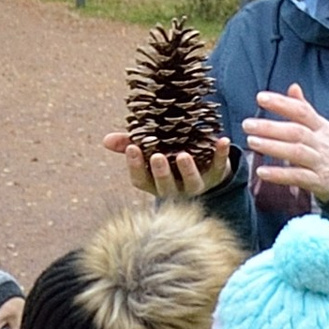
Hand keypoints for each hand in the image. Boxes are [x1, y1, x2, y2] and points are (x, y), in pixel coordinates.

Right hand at [102, 130, 234, 200]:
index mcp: (155, 183)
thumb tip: (106, 140)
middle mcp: (175, 188)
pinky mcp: (216, 175)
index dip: (136, 167)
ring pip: (192, 183)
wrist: (204, 167)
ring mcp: (196, 184)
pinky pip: (218, 166)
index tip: (133, 148)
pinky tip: (221, 140)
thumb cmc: (168, 157)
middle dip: (161, 173)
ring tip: (183, 155)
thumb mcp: (149, 150)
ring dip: (188, 169)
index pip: (141, 181)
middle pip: (166, 186)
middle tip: (157, 157)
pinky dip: (220, 154)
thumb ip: (129, 145)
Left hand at [239, 85, 328, 203]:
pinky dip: (278, 174)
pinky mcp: (317, 181)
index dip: (282, 103)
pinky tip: (261, 171)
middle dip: (270, 127)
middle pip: (296, 132)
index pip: (302, 111)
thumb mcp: (321, 127)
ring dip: (272, 147)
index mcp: (321, 127)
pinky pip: (297, 177)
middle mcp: (321, 143)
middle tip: (247, 124)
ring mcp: (320, 162)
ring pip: (296, 153)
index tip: (260, 98)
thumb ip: (304, 109)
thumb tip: (293, 87)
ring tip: (251, 142)